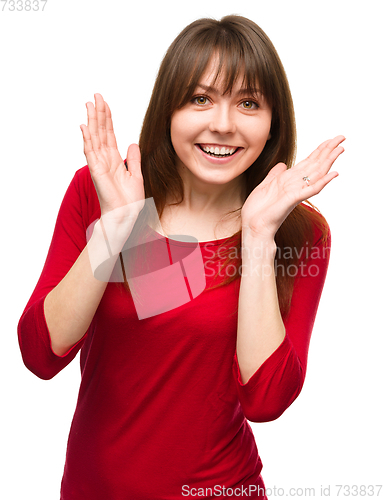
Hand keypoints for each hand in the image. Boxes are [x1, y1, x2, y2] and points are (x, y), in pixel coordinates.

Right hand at [80, 93, 144, 224]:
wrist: (126, 215)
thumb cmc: (129, 201)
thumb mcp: (136, 175)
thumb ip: (134, 159)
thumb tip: (132, 143)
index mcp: (114, 159)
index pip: (109, 134)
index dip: (107, 118)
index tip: (105, 103)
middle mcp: (104, 159)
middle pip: (100, 131)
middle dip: (98, 113)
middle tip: (96, 95)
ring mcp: (99, 164)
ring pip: (94, 138)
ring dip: (92, 121)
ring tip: (89, 104)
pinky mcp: (96, 171)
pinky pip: (90, 152)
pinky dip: (87, 139)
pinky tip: (84, 127)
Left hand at [241, 135, 344, 238]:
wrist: (253, 227)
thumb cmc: (258, 211)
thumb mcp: (265, 186)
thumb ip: (274, 175)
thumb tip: (282, 164)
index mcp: (289, 181)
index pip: (308, 163)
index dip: (319, 151)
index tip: (330, 140)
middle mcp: (296, 186)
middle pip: (316, 165)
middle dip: (328, 150)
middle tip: (342, 137)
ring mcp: (296, 193)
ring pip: (317, 174)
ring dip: (329, 161)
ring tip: (341, 149)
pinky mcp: (293, 200)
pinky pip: (311, 189)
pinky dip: (323, 181)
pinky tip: (334, 173)